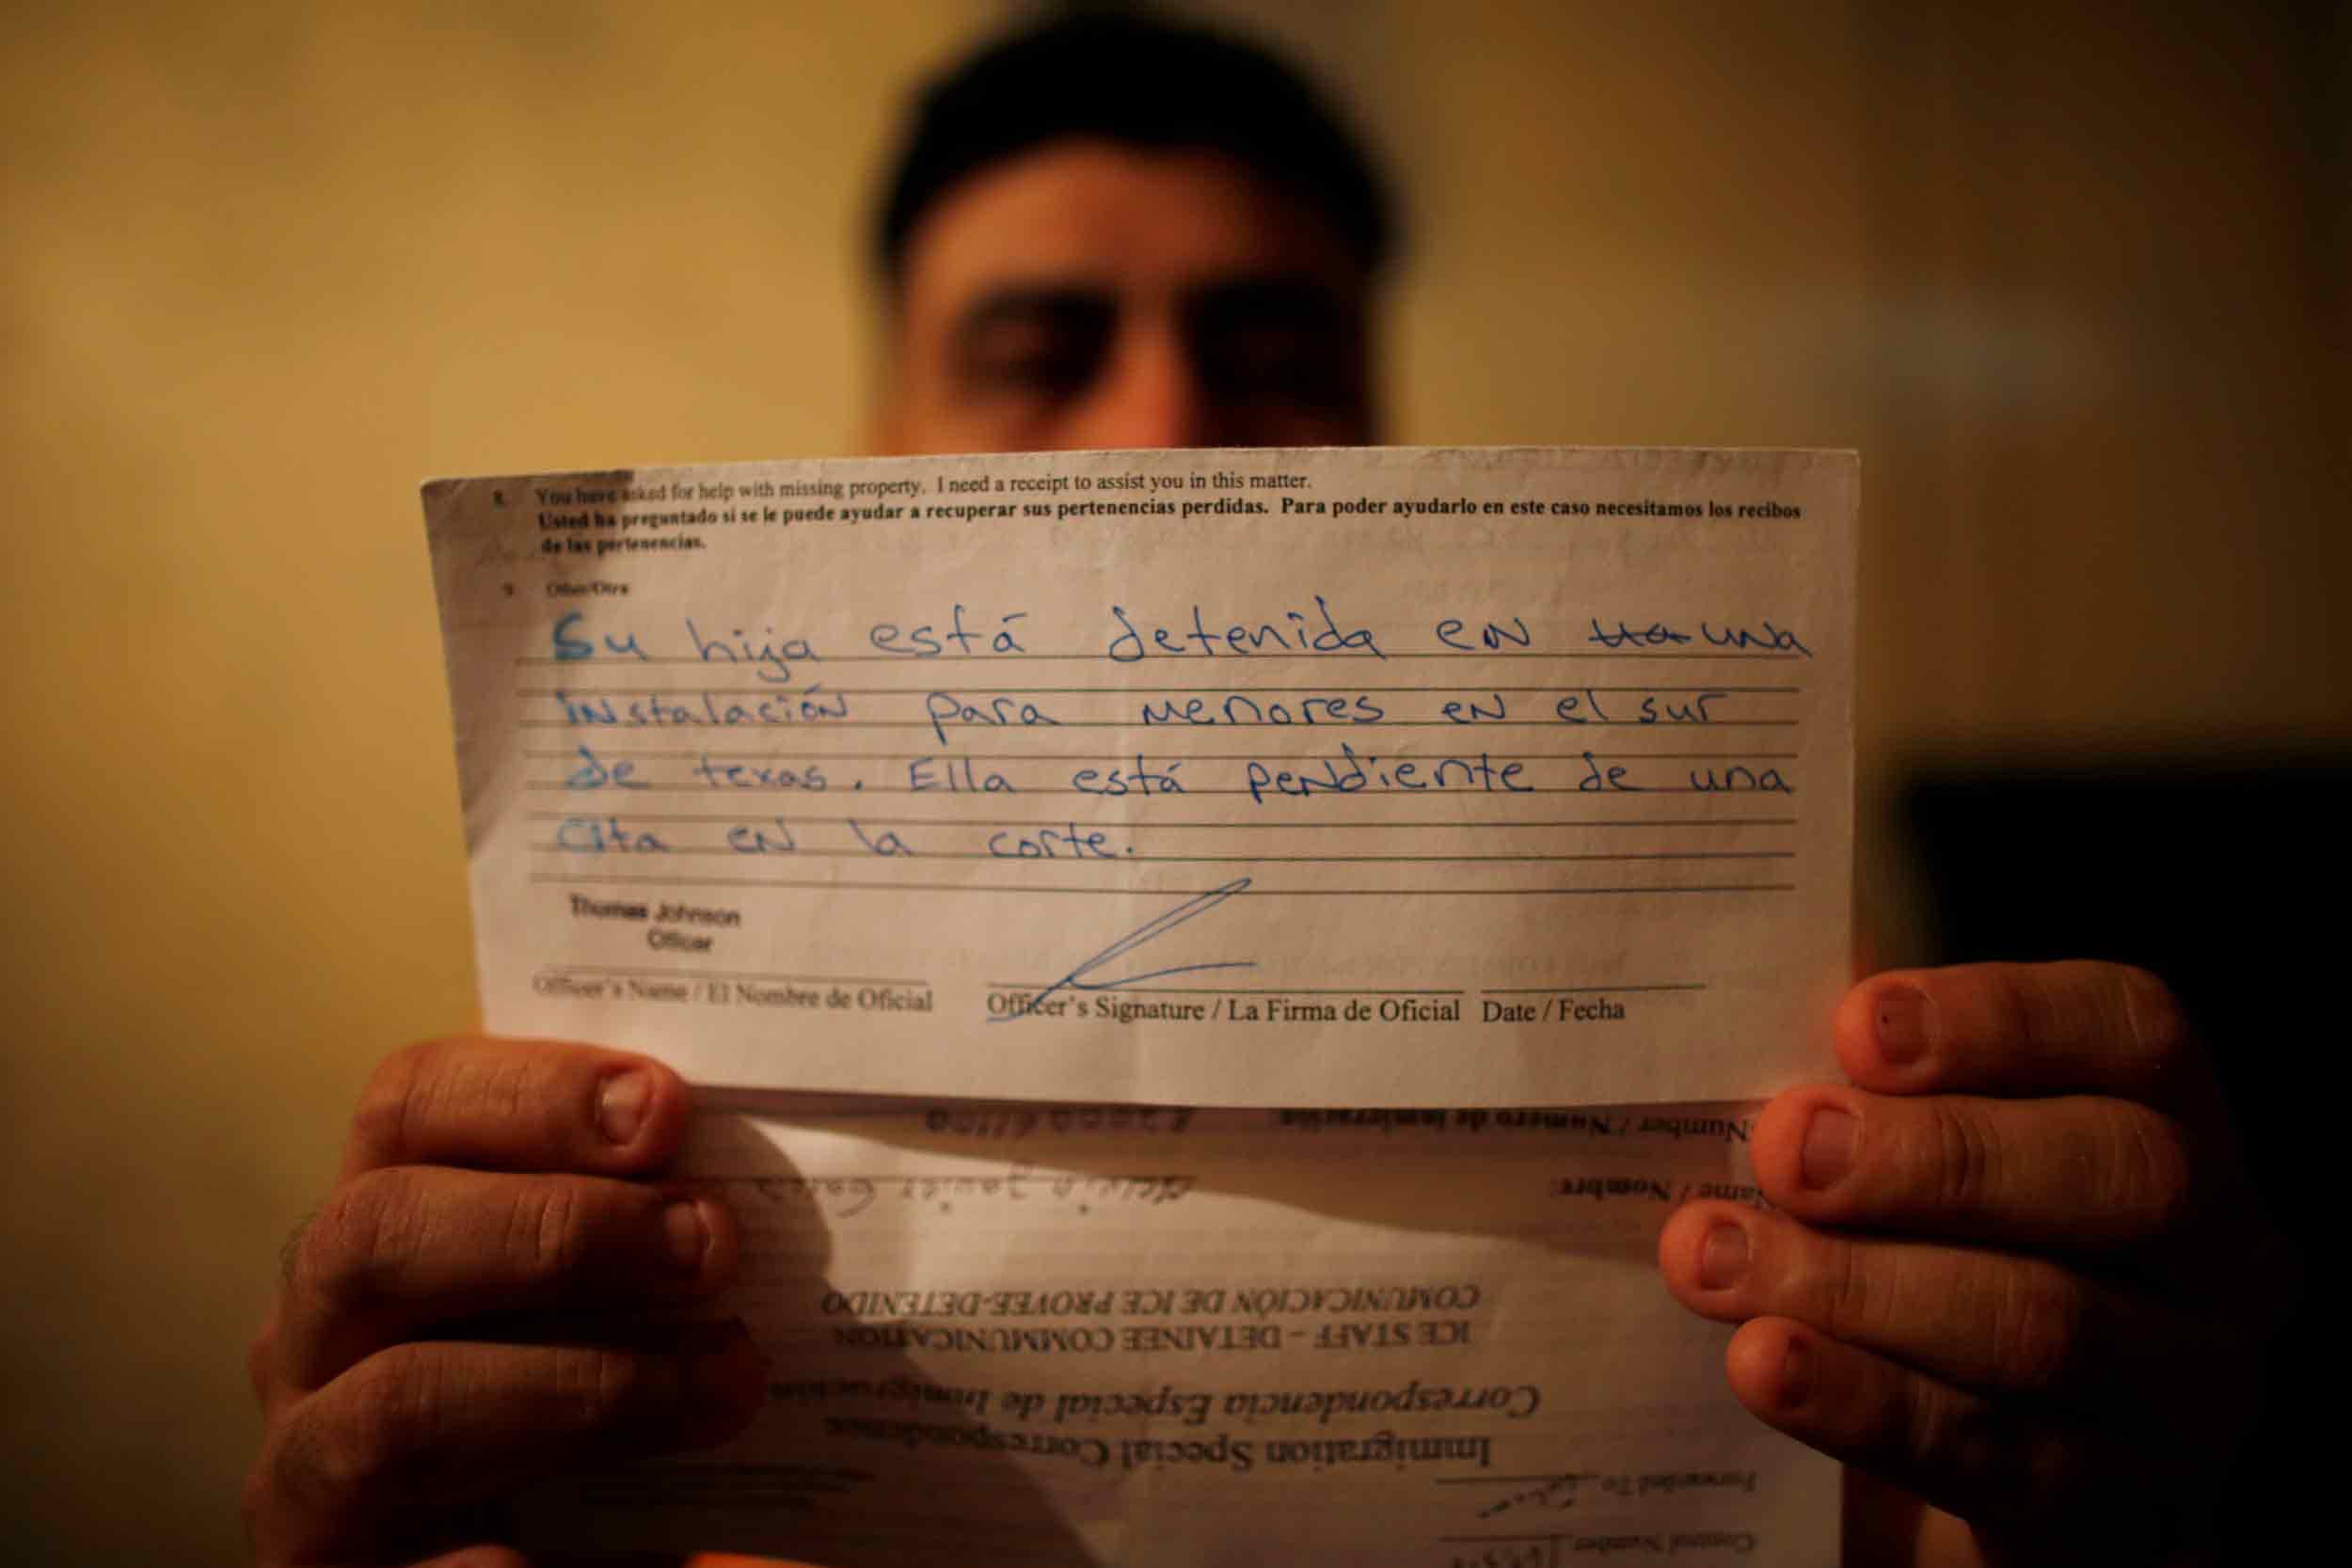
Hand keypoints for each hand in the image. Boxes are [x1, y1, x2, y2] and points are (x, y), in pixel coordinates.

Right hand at [244, 1037, 764, 1566]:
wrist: (552, 1542)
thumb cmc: (605, 1382)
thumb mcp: (614, 1290)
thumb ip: (656, 1220)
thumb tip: (753, 1175)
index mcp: (387, 1220)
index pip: (410, 1106)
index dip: (532, 1092)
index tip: (664, 1106)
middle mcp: (318, 1333)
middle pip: (374, 1233)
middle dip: (557, 1228)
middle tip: (709, 1244)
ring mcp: (311, 1466)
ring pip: (392, 1404)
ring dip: (576, 1384)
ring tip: (724, 1383)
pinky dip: (496, 1560)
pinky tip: (556, 1550)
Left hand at [1658, 962, 2293, 1565]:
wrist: (1945, 1451)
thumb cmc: (1919, 1251)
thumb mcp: (1909, 1157)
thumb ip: (1863, 1094)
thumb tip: (1742, 1046)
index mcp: (2172, 1120)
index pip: (2133, 1032)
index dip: (2003, 1019)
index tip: (1855, 1027)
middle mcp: (2217, 1253)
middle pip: (2114, 1173)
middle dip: (1932, 1158)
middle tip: (1782, 1151)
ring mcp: (2188, 1388)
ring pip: (2046, 1323)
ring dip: (1860, 1286)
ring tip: (1719, 1260)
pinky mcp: (2122, 1511)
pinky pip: (2000, 1453)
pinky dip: (1866, 1402)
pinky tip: (1764, 1363)